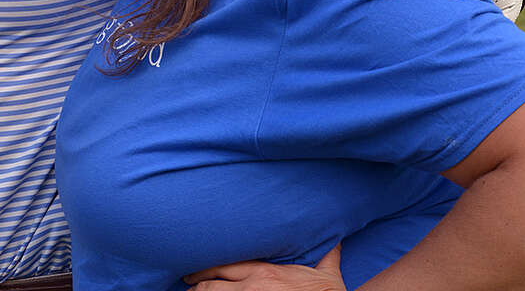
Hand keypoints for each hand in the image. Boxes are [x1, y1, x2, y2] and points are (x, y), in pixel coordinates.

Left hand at [183, 244, 343, 290]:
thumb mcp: (327, 272)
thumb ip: (326, 254)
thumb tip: (336, 239)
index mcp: (264, 273)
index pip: (223, 266)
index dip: (204, 269)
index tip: (192, 271)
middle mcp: (253, 288)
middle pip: (211, 285)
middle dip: (196, 285)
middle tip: (187, 285)